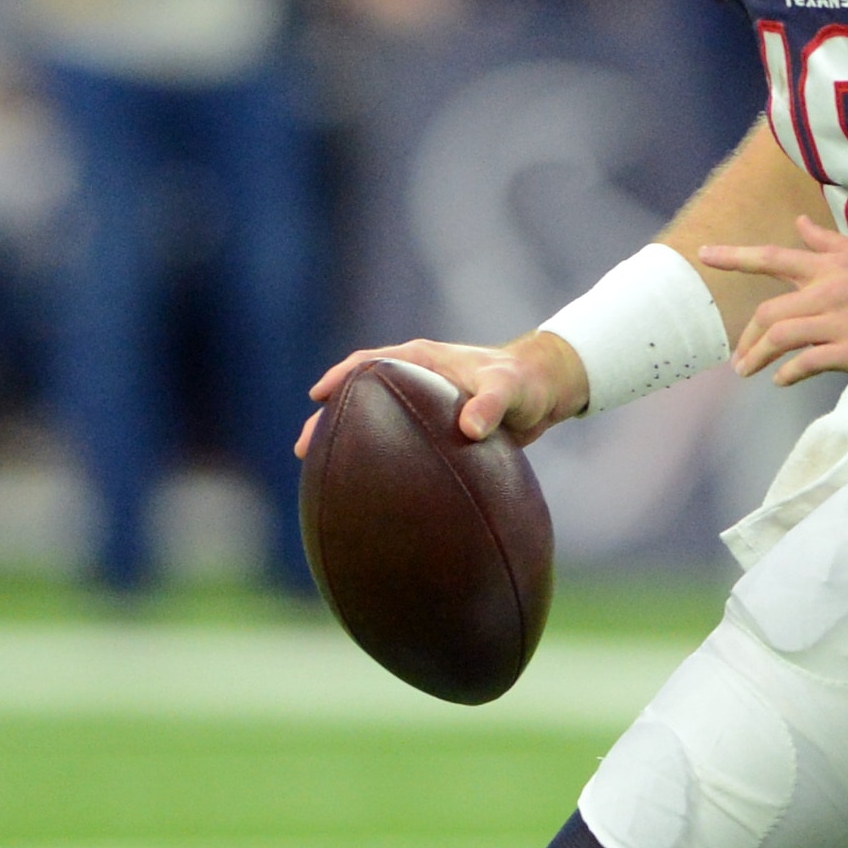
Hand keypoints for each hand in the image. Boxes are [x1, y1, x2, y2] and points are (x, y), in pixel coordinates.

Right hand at [301, 334, 580, 454]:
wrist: (545, 392)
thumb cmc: (526, 383)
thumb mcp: (511, 390)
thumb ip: (491, 405)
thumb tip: (469, 430)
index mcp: (422, 359)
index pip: (369, 363)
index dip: (340, 378)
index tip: (316, 396)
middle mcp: (415, 378)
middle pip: (359, 395)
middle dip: (329, 418)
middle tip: (303, 449)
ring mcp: (420, 402)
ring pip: (373, 420)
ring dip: (347, 441)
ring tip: (320, 474)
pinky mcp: (431, 427)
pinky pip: (394, 440)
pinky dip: (377, 458)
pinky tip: (367, 488)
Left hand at [701, 218, 847, 384]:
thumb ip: (831, 244)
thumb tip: (800, 224)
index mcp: (833, 266)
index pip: (774, 257)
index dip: (736, 257)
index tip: (704, 254)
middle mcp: (830, 290)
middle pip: (769, 311)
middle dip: (746, 336)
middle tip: (739, 357)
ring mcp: (841, 321)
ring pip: (780, 336)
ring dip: (757, 357)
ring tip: (747, 371)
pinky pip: (807, 362)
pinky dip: (788, 373)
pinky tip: (784, 380)